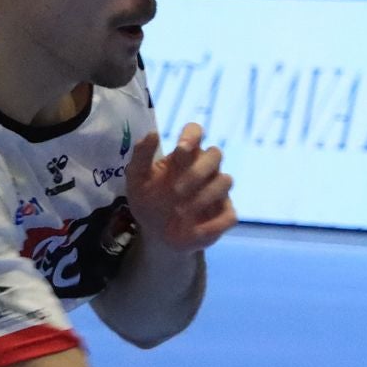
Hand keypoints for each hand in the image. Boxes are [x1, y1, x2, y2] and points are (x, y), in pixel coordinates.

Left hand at [125, 125, 236, 251]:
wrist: (155, 235)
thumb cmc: (148, 201)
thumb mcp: (136, 180)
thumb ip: (141, 155)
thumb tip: (153, 134)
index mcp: (185, 155)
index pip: (195, 131)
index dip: (193, 135)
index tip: (181, 147)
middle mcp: (205, 168)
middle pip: (216, 154)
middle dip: (197, 171)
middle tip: (175, 190)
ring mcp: (218, 191)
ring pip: (225, 181)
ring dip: (203, 196)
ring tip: (179, 212)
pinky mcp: (225, 214)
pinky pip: (229, 215)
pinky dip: (212, 224)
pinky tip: (194, 230)